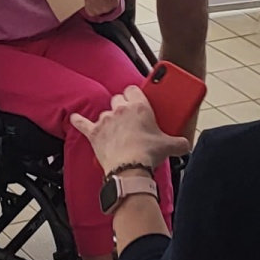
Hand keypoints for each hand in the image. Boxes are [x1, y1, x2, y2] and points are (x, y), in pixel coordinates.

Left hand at [70, 86, 192, 176]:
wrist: (129, 169)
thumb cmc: (147, 154)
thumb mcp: (169, 146)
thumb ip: (179, 143)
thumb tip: (185, 145)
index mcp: (139, 106)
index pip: (133, 90)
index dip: (134, 95)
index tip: (137, 100)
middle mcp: (120, 109)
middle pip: (118, 99)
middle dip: (122, 106)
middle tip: (129, 119)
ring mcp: (106, 120)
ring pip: (105, 112)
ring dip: (109, 119)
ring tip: (114, 130)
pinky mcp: (94, 133)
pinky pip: (82, 123)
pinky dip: (78, 121)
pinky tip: (74, 118)